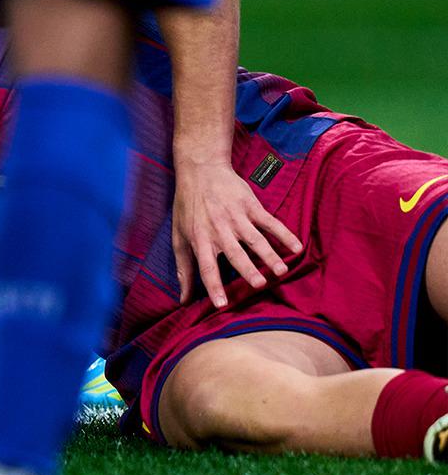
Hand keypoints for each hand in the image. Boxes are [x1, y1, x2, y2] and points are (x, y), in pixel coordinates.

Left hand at [172, 162, 302, 307]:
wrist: (201, 170)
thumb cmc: (187, 208)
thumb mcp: (179, 238)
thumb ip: (183, 269)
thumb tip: (183, 300)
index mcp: (200, 240)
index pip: (207, 268)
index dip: (214, 286)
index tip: (222, 304)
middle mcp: (219, 230)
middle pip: (235, 254)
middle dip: (247, 270)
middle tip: (259, 285)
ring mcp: (237, 218)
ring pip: (256, 240)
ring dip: (269, 255)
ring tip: (281, 271)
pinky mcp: (251, 206)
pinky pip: (270, 222)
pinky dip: (284, 234)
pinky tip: (296, 247)